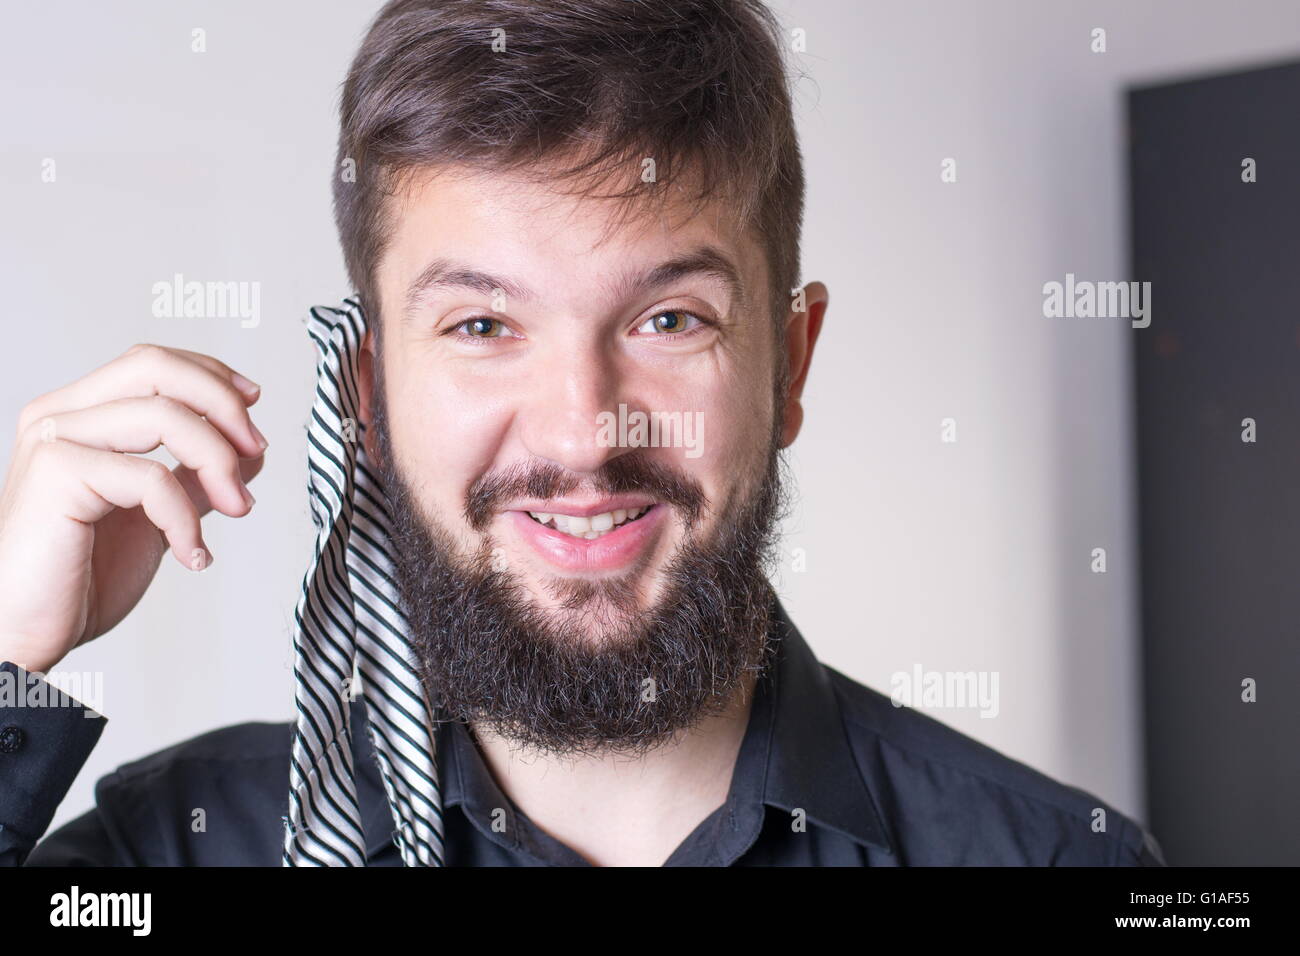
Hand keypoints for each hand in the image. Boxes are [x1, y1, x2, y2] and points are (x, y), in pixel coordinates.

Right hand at [0, 344, 266, 673]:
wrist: (24, 633)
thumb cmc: (79, 577)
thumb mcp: (156, 515)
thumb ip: (194, 477)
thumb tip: (250, 449)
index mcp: (81, 414)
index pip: (154, 364)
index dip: (213, 377)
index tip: (255, 407)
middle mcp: (61, 415)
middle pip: (157, 368)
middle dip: (222, 404)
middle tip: (255, 448)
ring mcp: (54, 440)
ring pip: (163, 415)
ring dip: (218, 461)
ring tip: (238, 507)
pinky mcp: (55, 475)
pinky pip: (149, 477)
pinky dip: (186, 516)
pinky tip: (194, 555)